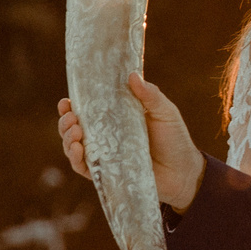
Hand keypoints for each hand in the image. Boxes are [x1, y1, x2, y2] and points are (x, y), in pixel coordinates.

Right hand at [56, 72, 205, 209]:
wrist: (185, 172)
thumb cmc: (175, 139)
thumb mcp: (165, 112)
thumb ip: (150, 95)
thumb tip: (132, 75)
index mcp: (115, 118)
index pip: (87, 109)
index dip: (72, 105)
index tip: (67, 101)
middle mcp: (105, 137)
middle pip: (74, 128)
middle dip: (65, 121)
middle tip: (72, 116)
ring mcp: (105, 156)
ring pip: (74, 147)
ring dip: (67, 138)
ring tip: (75, 131)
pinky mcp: (107, 175)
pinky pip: (84, 168)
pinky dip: (76, 160)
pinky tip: (77, 150)